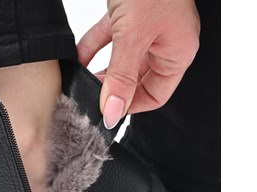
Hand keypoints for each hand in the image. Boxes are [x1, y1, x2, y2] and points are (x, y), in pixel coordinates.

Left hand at [77, 0, 199, 128]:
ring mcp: (147, 28)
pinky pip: (110, 39)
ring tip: (83, 82)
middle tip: (92, 99)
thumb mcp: (133, 36)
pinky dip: (93, 48)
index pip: (156, 95)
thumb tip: (113, 112)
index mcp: (177, 53)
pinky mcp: (128, 14)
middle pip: (136, 80)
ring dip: (101, 70)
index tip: (108, 112)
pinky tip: (78, 57)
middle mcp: (164, 43)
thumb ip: (121, 77)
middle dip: (112, 89)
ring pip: (121, 61)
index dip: (131, 106)